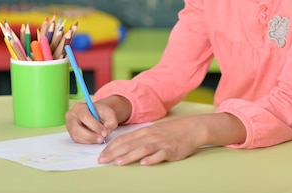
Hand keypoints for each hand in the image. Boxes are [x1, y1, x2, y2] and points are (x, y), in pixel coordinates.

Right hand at [65, 95, 130, 144]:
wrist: (97, 115)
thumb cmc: (101, 113)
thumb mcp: (109, 113)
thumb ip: (111, 120)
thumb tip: (107, 129)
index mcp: (79, 107)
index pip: (85, 117)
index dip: (95, 126)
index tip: (104, 132)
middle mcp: (71, 116)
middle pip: (77, 128)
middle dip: (90, 136)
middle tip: (102, 139)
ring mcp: (69, 125)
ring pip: (76, 136)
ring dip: (89, 140)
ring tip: (100, 140)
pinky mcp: (71, 134)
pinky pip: (77, 140)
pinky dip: (87, 142)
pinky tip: (95, 140)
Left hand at [98, 113, 245, 165]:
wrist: (190, 129)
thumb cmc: (169, 132)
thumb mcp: (152, 132)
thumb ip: (138, 139)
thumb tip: (122, 147)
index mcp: (143, 132)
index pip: (123, 138)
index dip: (111, 147)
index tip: (101, 154)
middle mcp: (149, 136)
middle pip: (129, 144)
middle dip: (114, 153)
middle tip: (102, 160)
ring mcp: (160, 143)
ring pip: (141, 149)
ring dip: (129, 156)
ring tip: (118, 163)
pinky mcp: (170, 150)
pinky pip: (160, 155)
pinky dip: (152, 159)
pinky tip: (144, 163)